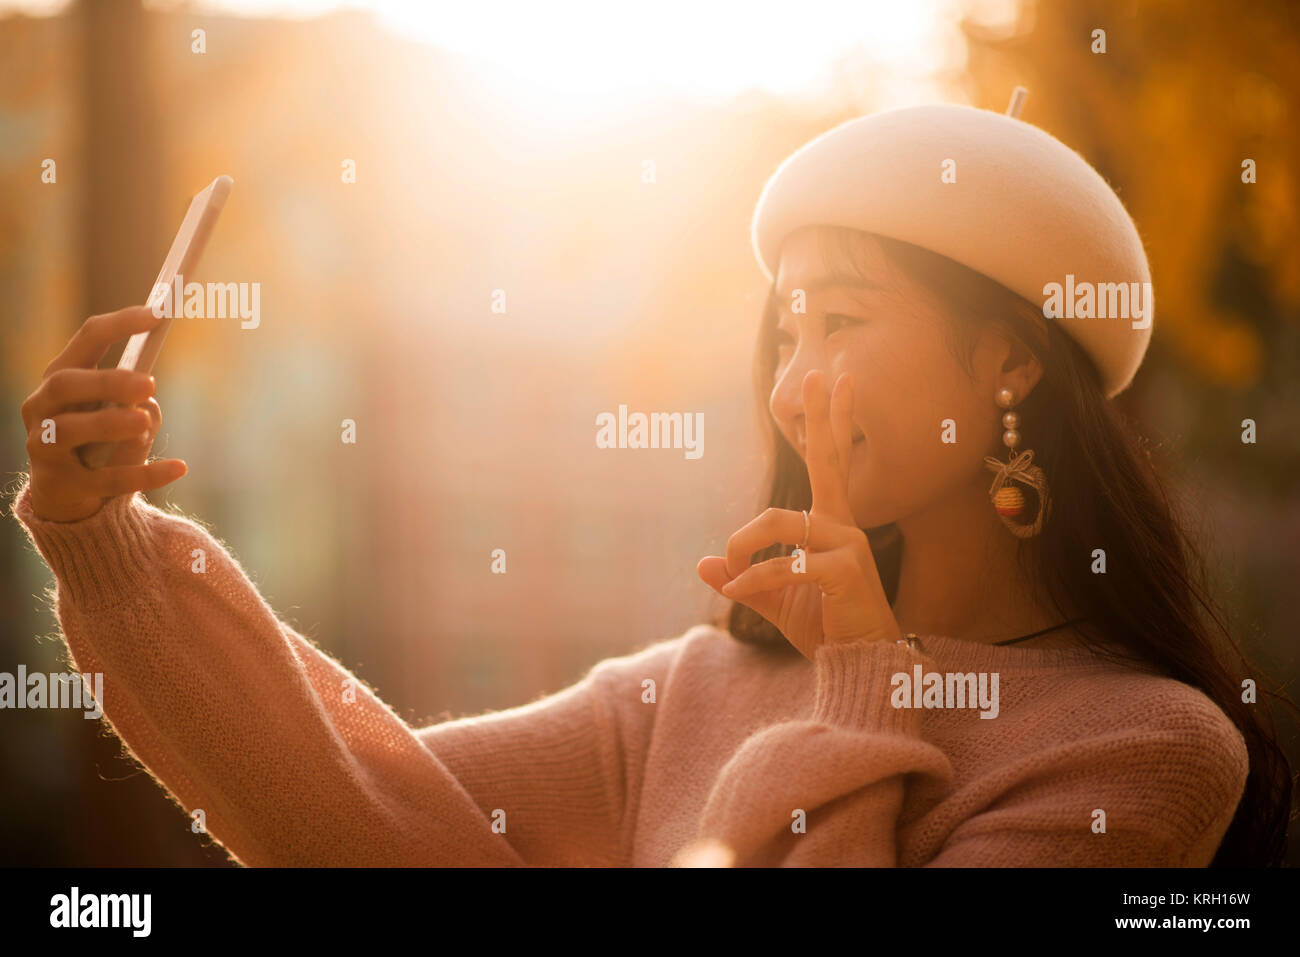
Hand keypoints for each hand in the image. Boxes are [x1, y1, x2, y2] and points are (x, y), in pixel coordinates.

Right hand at [21, 305, 187, 522]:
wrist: (68, 493)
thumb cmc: (99, 438)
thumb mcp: (121, 414)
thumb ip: (137, 402)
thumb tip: (146, 405)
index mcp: (62, 377)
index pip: (88, 339)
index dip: (122, 324)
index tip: (159, 314)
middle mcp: (43, 407)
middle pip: (65, 384)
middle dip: (107, 380)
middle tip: (151, 383)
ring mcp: (45, 447)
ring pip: (69, 430)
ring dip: (109, 423)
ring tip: (145, 422)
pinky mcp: (63, 484)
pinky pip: (104, 479)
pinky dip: (143, 473)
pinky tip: (180, 468)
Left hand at [697, 369, 900, 658]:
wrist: (859, 664)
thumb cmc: (827, 628)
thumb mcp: (775, 600)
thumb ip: (743, 580)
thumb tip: (702, 565)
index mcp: (832, 524)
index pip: (831, 463)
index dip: (832, 421)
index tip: (836, 380)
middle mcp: (844, 525)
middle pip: (829, 460)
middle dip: (822, 416)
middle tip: (818, 374)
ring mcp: (849, 545)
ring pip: (778, 522)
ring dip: (742, 547)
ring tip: (731, 572)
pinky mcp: (846, 571)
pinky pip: (784, 565)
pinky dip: (752, 578)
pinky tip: (737, 589)